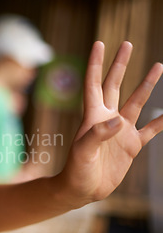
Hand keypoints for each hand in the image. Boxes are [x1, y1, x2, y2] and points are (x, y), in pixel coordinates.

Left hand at [59, 41, 162, 206]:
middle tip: (127, 43)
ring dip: (147, 84)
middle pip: (114, 85)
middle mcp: (107, 118)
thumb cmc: (77, 169)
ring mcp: (121, 130)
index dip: (96, 64)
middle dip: (120, 64)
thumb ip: (98, 135)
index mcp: (92, 116)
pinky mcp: (132, 144)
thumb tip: (118, 121)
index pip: (93, 83)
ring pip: (137, 101)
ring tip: (159, 65)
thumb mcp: (83, 152)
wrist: (84, 189)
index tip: (99, 43)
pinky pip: (152, 129)